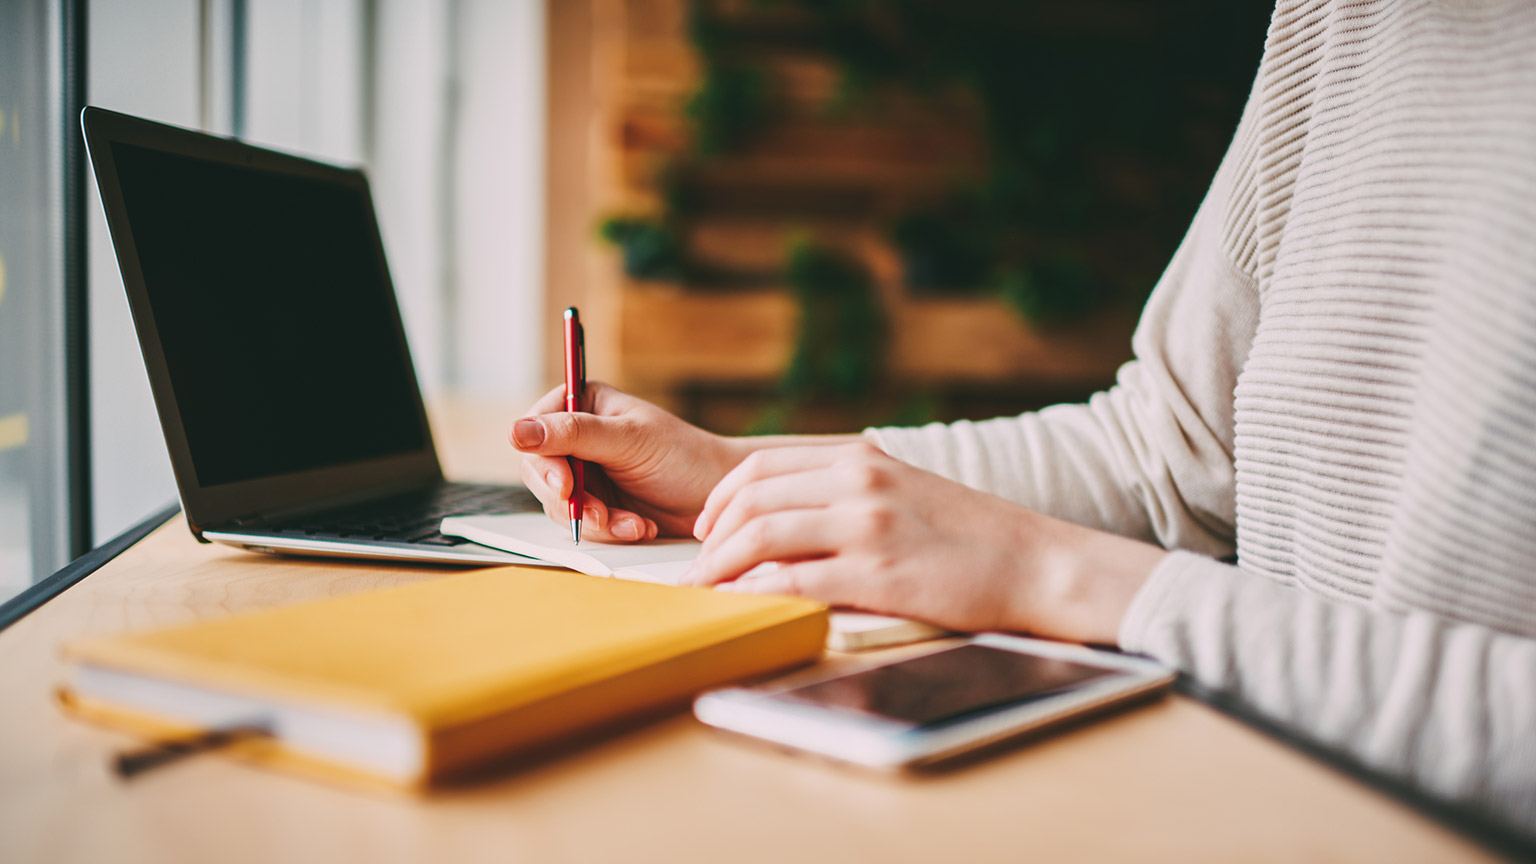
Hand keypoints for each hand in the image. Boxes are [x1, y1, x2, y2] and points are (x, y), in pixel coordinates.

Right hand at [511, 382, 744, 541]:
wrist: (718, 495)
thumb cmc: (683, 455)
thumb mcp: (628, 439)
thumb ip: (574, 433)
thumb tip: (517, 430)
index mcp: (583, 404)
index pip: (536, 430)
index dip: (544, 460)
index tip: (564, 485)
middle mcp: (578, 437)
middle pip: (541, 472)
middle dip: (571, 500)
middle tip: (599, 515)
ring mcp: (585, 474)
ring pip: (559, 504)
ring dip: (596, 520)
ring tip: (632, 523)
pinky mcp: (597, 505)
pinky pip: (583, 524)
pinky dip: (611, 531)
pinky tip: (640, 527)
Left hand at [684, 442, 1166, 643]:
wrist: (1037, 563)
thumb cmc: (971, 537)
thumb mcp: (904, 490)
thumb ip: (848, 493)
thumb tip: (786, 518)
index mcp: (861, 458)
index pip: (761, 468)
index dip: (721, 500)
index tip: (705, 530)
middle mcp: (859, 481)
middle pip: (751, 498)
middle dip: (709, 537)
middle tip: (694, 568)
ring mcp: (868, 524)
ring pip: (761, 535)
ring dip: (720, 566)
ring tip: (704, 592)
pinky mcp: (878, 572)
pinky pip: (794, 581)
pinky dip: (756, 593)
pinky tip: (742, 607)